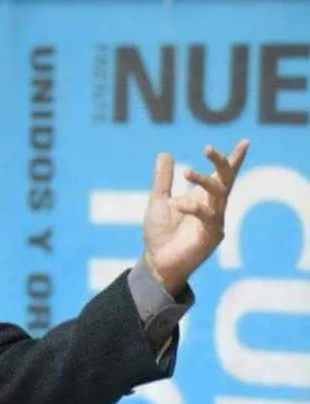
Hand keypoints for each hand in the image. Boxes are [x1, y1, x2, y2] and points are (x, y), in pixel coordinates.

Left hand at [142, 140, 249, 294]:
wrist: (156, 261)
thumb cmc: (160, 233)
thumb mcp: (159, 200)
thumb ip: (163, 179)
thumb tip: (166, 154)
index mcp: (202, 197)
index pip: (222, 175)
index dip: (233, 159)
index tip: (245, 142)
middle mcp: (213, 207)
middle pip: (226, 179)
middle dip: (222, 162)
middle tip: (207, 148)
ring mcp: (215, 221)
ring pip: (219, 194)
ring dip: (204, 180)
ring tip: (186, 173)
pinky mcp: (212, 235)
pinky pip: (208, 216)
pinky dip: (193, 208)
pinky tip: (178, 205)